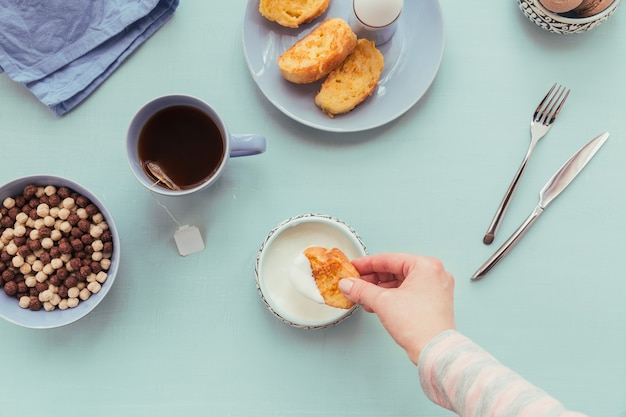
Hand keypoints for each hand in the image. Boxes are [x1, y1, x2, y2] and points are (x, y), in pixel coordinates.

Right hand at [339, 253, 455, 363]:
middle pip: (395, 270)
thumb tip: (348, 284)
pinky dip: (392, 297)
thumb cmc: (419, 325)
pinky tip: (377, 304)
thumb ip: (361, 289)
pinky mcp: (434, 303)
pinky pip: (408, 293)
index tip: (354, 268)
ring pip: (401, 283)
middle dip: (373, 279)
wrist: (434, 351)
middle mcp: (434, 274)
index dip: (367, 264)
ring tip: (364, 297)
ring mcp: (436, 289)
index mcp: (426, 266)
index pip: (389, 259)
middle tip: (356, 284)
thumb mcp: (383, 302)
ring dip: (380, 290)